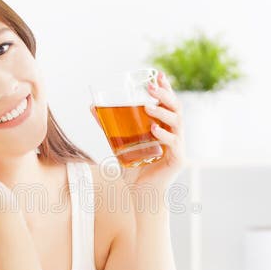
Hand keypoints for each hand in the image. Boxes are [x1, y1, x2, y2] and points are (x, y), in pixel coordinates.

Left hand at [89, 70, 185, 188]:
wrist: (141, 195)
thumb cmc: (133, 170)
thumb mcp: (118, 144)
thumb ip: (108, 127)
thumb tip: (92, 108)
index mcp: (165, 128)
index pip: (169, 104)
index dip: (166, 88)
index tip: (158, 74)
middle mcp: (175, 135)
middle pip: (177, 109)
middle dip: (165, 95)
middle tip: (151, 87)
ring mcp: (178, 147)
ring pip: (177, 123)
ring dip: (163, 113)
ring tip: (148, 106)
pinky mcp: (177, 160)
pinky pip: (173, 144)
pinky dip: (164, 135)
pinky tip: (153, 130)